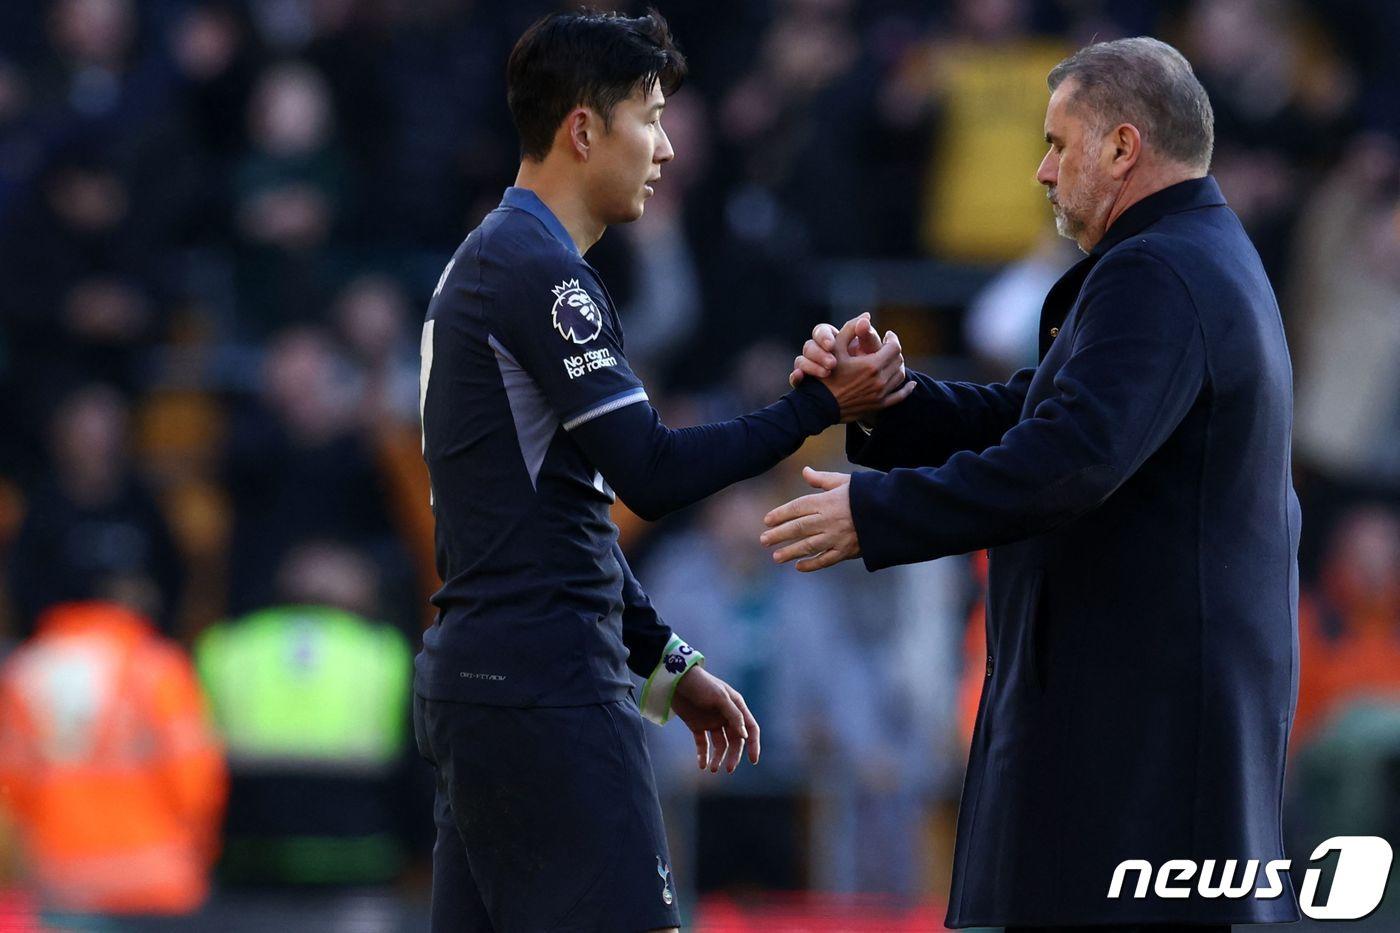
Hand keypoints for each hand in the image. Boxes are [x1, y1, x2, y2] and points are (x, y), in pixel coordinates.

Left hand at [671, 665, 759, 773]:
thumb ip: (734, 715)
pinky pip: (703, 744)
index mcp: (736, 707)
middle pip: (736, 741)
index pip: (750, 728)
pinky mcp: (697, 725)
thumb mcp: (719, 697)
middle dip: (733, 756)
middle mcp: (726, 716)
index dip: (754, 744)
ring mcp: (712, 721)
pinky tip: (702, 765)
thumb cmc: (700, 684)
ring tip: (712, 769)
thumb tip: (745, 735)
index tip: (753, 760)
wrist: (675, 679)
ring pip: (720, 745)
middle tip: (728, 769)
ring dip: (718, 758)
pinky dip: (703, 755)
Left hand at [759, 467, 859, 570]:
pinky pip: (825, 560)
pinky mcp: (847, 551)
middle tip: (763, 540)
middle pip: (798, 528)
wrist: (892, 512)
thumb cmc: (867, 494)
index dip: (780, 514)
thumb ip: (822, 480)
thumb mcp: (844, 482)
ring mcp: (837, 537)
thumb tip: (805, 471)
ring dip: (790, 552)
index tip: (767, 520)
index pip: (797, 508)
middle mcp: (829, 520)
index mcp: (827, 501)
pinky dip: (812, 564)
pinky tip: (799, 566)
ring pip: (808, 546)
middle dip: (779, 534)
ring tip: (776, 557)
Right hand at [790, 315, 914, 422]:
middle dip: (894, 351)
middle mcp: (879, 380)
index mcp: (872, 365)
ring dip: (898, 366)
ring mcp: (880, 394)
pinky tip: (911, 384)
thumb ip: (851, 329)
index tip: (887, 335)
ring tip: (890, 360)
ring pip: (900, 376)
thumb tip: (867, 316)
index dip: (892, 339)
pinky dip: (907, 389)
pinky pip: (900, 396)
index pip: (894, 347)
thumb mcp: (835, 348)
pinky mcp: (879, 405)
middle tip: (887, 346)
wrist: (820, 405)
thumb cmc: (825, 374)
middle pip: (899, 361)